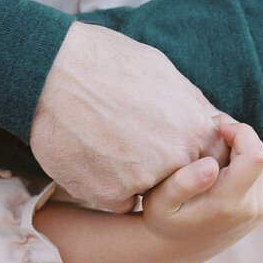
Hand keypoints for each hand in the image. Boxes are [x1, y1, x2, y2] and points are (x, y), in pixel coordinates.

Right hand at [29, 23, 227, 211]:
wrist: (51, 72)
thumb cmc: (105, 61)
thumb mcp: (161, 69)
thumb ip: (189, 102)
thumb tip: (205, 117)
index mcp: (194, 127)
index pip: (210, 158)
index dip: (186, 150)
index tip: (162, 138)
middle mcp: (176, 158)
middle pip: (180, 178)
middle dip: (162, 166)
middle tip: (130, 139)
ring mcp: (144, 180)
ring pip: (148, 192)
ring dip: (132, 176)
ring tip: (105, 141)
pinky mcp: (109, 196)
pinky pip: (117, 201)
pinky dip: (105, 186)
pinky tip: (90, 155)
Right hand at [141, 117, 262, 262]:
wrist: (175, 250)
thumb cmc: (163, 219)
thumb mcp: (161, 201)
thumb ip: (183, 182)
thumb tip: (212, 165)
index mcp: (230, 202)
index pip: (255, 154)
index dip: (239, 131)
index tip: (214, 129)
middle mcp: (252, 208)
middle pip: (260, 152)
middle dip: (238, 136)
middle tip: (209, 136)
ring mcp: (260, 210)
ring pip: (262, 160)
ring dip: (241, 148)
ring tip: (212, 150)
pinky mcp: (262, 209)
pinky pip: (261, 171)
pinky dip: (243, 160)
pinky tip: (220, 165)